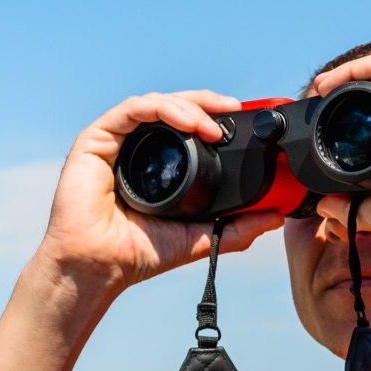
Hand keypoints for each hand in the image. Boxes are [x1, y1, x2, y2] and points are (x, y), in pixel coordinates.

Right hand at [37, 90, 283, 295]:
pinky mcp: (96, 139)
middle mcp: (136, 147)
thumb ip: (237, 228)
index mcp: (158, 162)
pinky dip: (163, 109)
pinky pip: (132, 109)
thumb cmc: (139, 253)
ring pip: (156, 102)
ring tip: (214, 124)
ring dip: (189, 106)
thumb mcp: (201, 238)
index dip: (214, 117)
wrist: (100, 267)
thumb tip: (275, 218)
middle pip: (174, 107)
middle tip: (234, 108)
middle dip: (206, 102)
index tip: (243, 121)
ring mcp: (116, 141)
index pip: (187, 126)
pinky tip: (188, 121)